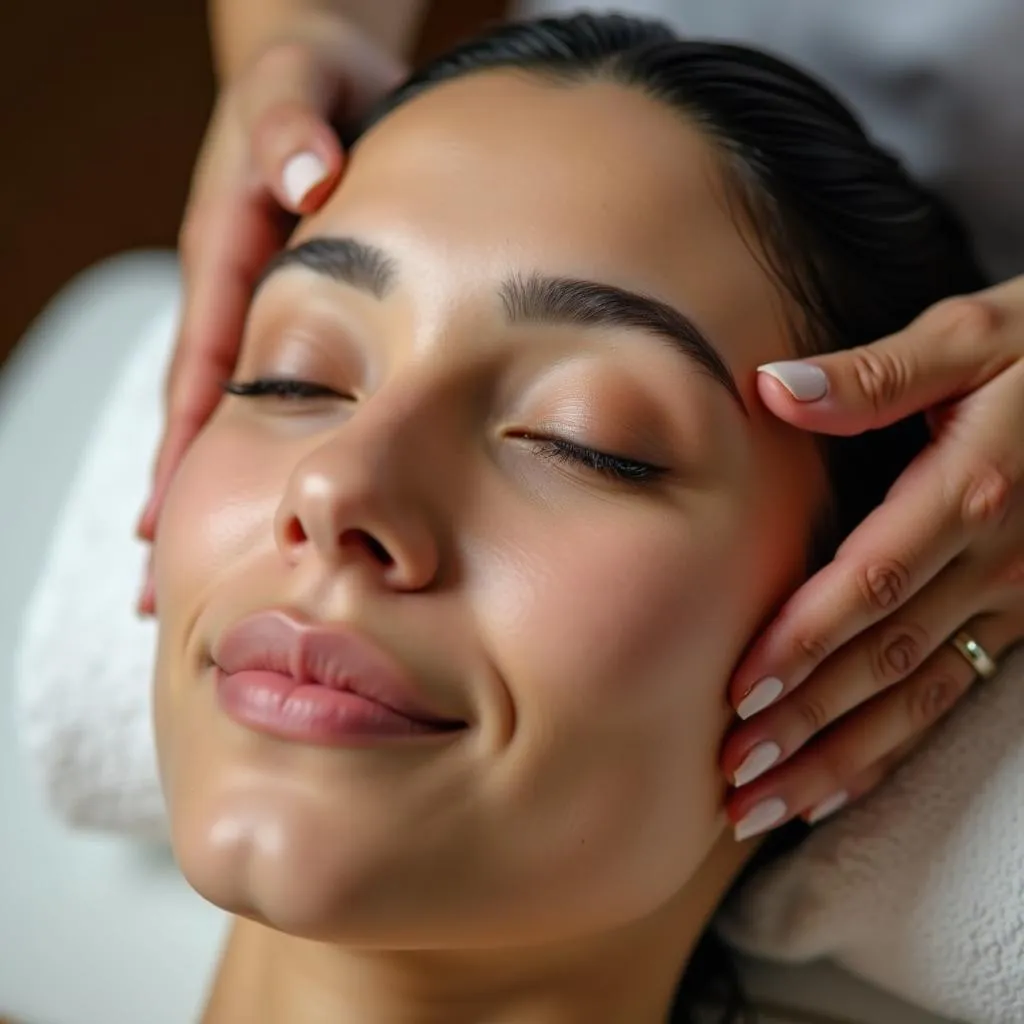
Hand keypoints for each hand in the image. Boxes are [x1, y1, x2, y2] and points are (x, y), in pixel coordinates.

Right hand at [134, 17, 404, 613]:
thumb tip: (309, 178)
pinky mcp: (277, 307)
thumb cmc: (312, 84)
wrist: (321, 75)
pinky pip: (257, 387)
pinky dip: (243, 441)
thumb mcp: (303, 90)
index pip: (200, 368)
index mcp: (225, 253)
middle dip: (174, 493)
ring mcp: (248, 304)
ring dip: (200, 482)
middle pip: (191, 408)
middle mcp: (227, 290)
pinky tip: (250, 483)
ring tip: (185, 563)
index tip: (163, 521)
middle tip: (156, 585)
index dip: (182, 447)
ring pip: (218, 408)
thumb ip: (295, 129)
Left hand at [721, 286, 1023, 840]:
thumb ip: (875, 375)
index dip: (807, 637)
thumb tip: (772, 387)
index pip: (873, 581)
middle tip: (735, 769)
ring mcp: (1015, 599)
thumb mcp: (971, 338)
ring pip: (917, 698)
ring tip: (764, 802)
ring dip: (838, 757)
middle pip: (887, 657)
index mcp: (971, 491)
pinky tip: (839, 788)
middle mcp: (995, 561)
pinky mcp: (1022, 617)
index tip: (741, 685)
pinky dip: (893, 750)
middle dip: (806, 719)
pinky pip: (953, 697)